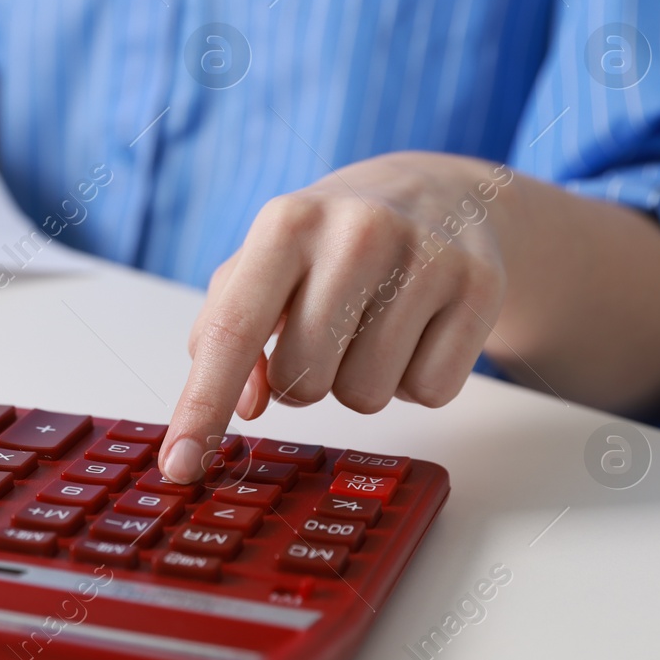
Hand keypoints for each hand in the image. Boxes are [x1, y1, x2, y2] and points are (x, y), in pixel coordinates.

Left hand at [157, 152, 513, 482]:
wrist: (440, 193)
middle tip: (326, 331)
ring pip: (366, 396)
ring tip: (374, 322)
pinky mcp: (480, 288)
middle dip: (303, 381)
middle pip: (302, 382)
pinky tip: (421, 329)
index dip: (203, 407)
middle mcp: (358, 231)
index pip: (233, 333)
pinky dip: (417, 379)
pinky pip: (430, 392)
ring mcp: (426, 257)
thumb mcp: (263, 263)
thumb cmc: (331, 242)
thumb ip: (225, 330)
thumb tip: (246, 405)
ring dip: (361, 380)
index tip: (179, 466)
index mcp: (287, 222)